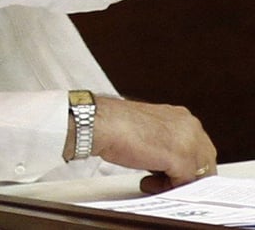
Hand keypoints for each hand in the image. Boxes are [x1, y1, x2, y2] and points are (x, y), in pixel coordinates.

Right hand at [86, 96, 216, 192]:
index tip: (170, 173)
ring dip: (175, 182)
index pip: (199, 148)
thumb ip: (164, 141)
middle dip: (184, 175)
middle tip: (162, 181)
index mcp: (182, 117)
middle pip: (204, 162)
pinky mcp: (181, 158)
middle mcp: (190, 126)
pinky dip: (166, 188)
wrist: (101, 123)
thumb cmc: (114, 123)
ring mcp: (188, 142)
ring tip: (151, 182)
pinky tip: (147, 182)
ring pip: (196, 174)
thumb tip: (167, 163)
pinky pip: (184, 183)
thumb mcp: (148, 130)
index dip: (185, 165)